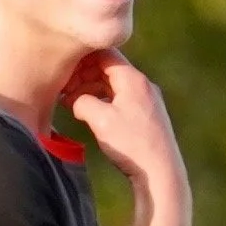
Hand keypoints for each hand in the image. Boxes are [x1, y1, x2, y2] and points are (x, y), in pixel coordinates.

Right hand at [61, 49, 189, 209]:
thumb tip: (75, 100)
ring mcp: (147, 99)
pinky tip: (93, 115)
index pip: (104, 53)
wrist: (161, 172)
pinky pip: (122, 100)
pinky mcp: (148, 115)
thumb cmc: (131, 144)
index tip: (65, 71)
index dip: (81, 60)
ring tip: (73, 105)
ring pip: (115, 86)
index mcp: (132, 78)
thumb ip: (82, 102)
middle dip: (85, 77)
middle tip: (64, 91)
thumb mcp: (100, 120)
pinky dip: (105, 102)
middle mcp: (143, 84)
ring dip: (93, 91)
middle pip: (109, 69)